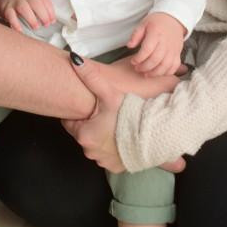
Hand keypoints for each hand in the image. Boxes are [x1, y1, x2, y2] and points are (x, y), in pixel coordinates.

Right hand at [0, 0, 55, 32]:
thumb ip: (44, 5)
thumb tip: (52, 20)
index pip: (45, 0)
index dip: (50, 11)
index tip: (52, 21)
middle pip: (35, 3)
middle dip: (43, 15)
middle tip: (46, 24)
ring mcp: (15, 1)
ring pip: (23, 8)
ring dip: (31, 19)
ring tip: (36, 27)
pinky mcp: (7, 8)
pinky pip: (10, 16)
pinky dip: (15, 24)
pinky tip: (20, 30)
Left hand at [63, 55, 185, 174]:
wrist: (154, 135)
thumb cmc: (129, 115)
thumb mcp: (109, 94)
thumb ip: (91, 77)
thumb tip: (74, 60)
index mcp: (84, 134)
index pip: (71, 122)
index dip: (81, 112)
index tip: (90, 107)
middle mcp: (90, 151)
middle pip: (84, 133)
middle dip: (92, 124)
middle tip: (105, 112)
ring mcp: (103, 161)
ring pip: (96, 145)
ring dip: (102, 136)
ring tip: (115, 123)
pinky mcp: (115, 167)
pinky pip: (108, 156)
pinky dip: (113, 147)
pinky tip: (121, 136)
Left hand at [126, 11, 184, 76]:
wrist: (173, 20)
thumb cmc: (157, 22)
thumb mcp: (143, 24)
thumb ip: (136, 35)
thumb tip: (129, 46)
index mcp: (156, 34)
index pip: (147, 49)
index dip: (139, 58)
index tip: (133, 61)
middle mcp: (166, 43)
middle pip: (155, 59)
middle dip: (145, 67)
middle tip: (137, 68)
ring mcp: (173, 49)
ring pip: (165, 65)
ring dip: (155, 72)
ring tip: (146, 74)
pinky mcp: (178, 54)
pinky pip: (174, 66)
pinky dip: (167, 72)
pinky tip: (158, 73)